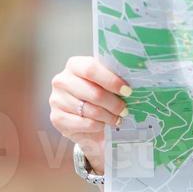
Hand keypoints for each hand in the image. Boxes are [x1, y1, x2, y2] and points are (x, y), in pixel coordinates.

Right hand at [48, 55, 131, 174]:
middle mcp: (61, 80)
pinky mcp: (56, 118)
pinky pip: (83, 123)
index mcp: (74, 65)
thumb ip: (113, 79)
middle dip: (113, 103)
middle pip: (93, 92)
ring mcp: (56, 99)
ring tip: (117, 119)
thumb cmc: (98, 98)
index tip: (128, 91)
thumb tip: (136, 79)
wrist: (85, 122)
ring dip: (108, 117)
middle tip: (125, 110)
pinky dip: (97, 126)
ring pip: (90, 110)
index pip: (91, 69)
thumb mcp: (104, 84)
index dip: (111, 80)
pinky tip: (103, 125)